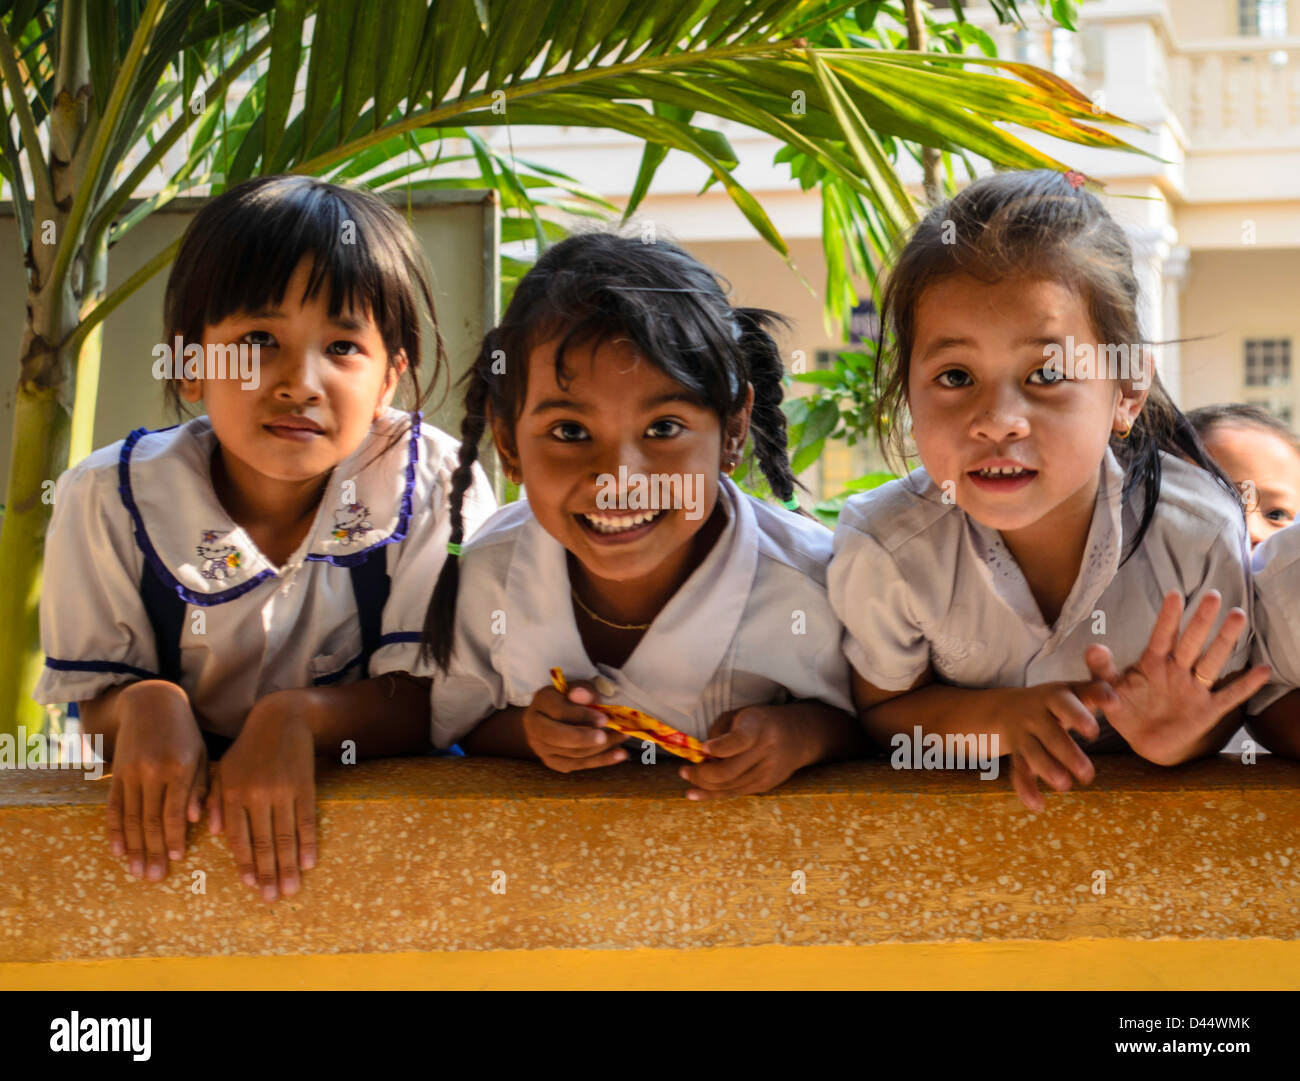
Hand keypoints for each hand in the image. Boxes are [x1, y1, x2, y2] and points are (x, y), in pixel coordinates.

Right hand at [106, 681, 206, 879]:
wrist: (152, 704)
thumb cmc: (186, 734)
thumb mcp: (203, 755)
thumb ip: (201, 788)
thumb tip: (197, 822)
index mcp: (180, 768)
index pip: (174, 812)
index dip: (173, 838)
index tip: (176, 860)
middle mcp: (153, 772)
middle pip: (150, 820)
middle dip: (152, 852)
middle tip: (153, 878)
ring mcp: (131, 773)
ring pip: (130, 818)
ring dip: (133, 848)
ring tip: (136, 872)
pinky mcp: (117, 774)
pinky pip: (113, 807)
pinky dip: (115, 831)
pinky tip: (116, 851)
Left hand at [206, 690, 316, 900]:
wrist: (281, 719)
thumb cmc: (248, 748)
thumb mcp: (224, 770)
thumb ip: (215, 801)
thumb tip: (213, 834)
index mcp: (233, 793)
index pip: (238, 837)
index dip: (245, 862)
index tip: (250, 885)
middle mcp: (256, 795)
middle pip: (263, 842)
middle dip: (267, 873)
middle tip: (271, 899)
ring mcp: (282, 791)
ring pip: (285, 836)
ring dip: (288, 866)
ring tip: (291, 889)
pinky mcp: (304, 786)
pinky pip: (306, 820)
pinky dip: (308, 842)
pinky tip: (309, 862)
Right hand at [522, 681, 626, 771]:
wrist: (551, 717)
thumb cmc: (569, 699)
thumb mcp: (577, 688)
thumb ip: (582, 690)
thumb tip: (581, 695)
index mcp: (541, 702)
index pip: (559, 711)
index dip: (581, 716)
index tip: (603, 719)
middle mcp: (535, 727)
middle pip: (558, 737)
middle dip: (584, 738)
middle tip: (606, 737)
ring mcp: (542, 748)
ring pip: (572, 753)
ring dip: (600, 749)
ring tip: (622, 738)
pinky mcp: (553, 762)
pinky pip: (578, 765)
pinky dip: (601, 760)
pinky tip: (619, 754)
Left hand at [678, 706, 810, 800]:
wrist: (798, 737)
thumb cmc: (761, 721)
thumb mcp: (741, 714)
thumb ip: (720, 729)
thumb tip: (702, 752)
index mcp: (759, 728)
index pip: (738, 741)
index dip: (718, 747)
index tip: (703, 747)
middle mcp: (765, 752)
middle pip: (728, 771)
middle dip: (701, 774)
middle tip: (684, 770)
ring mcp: (767, 772)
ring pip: (729, 787)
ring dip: (703, 786)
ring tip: (687, 778)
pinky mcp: (765, 785)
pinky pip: (734, 793)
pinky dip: (712, 794)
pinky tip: (695, 793)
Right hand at [994, 681, 1115, 811]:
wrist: (1007, 708)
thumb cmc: (1056, 701)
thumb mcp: (1073, 690)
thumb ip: (1095, 692)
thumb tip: (1115, 700)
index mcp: (1053, 697)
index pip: (1064, 705)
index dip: (1078, 717)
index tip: (1093, 732)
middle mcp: (1035, 716)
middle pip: (1050, 734)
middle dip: (1067, 754)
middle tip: (1087, 774)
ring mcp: (1024, 736)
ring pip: (1032, 753)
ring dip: (1047, 770)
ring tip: (1065, 786)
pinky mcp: (1017, 756)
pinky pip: (1018, 772)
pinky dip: (1026, 789)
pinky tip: (1037, 805)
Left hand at [1084, 590, 1269, 765]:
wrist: (1143, 742)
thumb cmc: (1126, 708)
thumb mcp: (1109, 689)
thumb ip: (1101, 669)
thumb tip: (1093, 647)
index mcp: (1152, 663)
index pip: (1161, 636)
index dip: (1168, 617)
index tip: (1175, 594)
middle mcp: (1176, 670)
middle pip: (1190, 642)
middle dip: (1201, 621)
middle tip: (1213, 596)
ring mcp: (1194, 689)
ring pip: (1211, 661)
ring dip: (1224, 640)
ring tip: (1238, 616)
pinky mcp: (1207, 710)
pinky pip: (1229, 696)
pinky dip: (1245, 685)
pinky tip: (1264, 670)